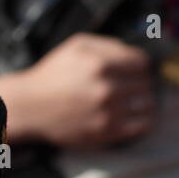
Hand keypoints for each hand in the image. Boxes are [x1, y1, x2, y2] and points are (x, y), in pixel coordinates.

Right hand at [0, 33, 156, 147]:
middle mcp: (106, 88)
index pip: (143, 63)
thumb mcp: (77, 45)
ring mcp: (108, 112)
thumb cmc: (53, 75)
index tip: (132, 70)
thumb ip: (109, 45)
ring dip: (142, 101)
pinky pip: (142, 126)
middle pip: (146, 84)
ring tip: (131, 101)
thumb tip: (135, 54)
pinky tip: (132, 115)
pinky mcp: (106, 132)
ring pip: (148, 105)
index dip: (138, 65)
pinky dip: (142, 120)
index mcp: (100, 63)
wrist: (30, 107)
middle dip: (139, 83)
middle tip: (127, 86)